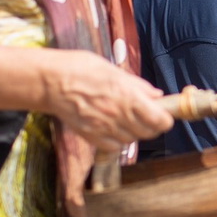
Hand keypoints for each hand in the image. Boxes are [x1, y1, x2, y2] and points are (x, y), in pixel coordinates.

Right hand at [42, 50, 174, 151]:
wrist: (51, 81)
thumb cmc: (81, 69)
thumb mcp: (114, 70)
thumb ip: (138, 86)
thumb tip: (156, 95)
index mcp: (129, 96)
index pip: (161, 120)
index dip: (165, 119)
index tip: (163, 114)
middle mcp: (120, 115)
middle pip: (149, 132)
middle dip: (151, 125)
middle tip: (145, 115)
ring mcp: (105, 128)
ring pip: (132, 140)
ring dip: (133, 132)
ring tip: (125, 118)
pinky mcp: (92, 137)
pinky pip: (114, 147)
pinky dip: (117, 141)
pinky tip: (112, 128)